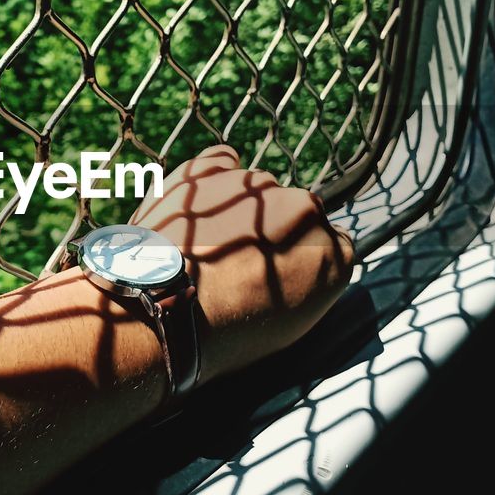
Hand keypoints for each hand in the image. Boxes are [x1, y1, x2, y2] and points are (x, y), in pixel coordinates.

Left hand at [131, 145, 354, 383]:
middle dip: (274, 234)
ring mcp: (257, 185)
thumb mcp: (289, 327)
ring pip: (258, 192)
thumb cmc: (224, 333)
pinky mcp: (210, 170)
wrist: (161, 309)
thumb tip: (298, 266)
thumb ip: (310, 284)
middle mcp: (305, 211)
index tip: (279, 276)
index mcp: (333, 253)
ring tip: (207, 246)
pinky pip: (221, 161)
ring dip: (241, 210)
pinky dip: (214, 178)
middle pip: (297, 215)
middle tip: (240, 264)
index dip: (302, 261)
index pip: (332, 246)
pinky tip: (200, 204)